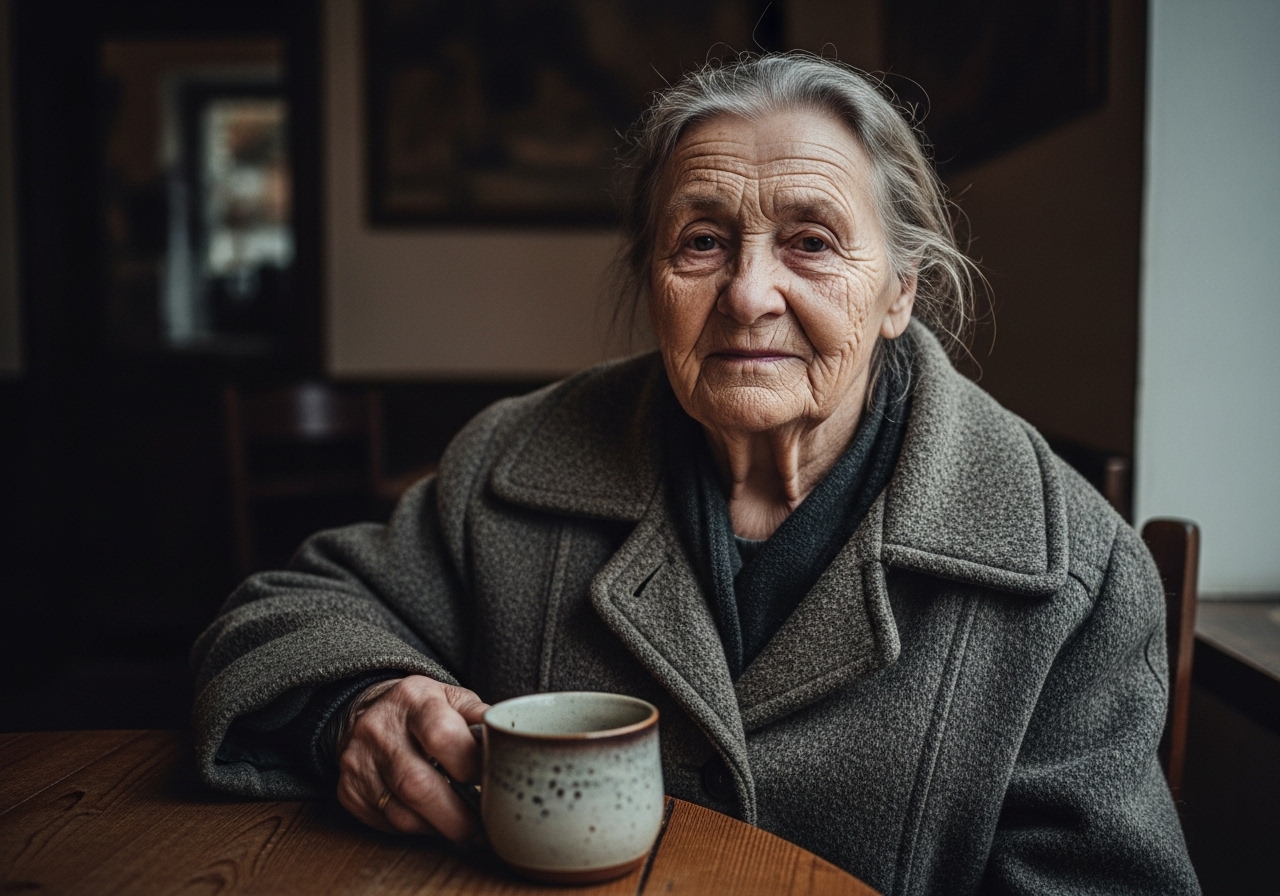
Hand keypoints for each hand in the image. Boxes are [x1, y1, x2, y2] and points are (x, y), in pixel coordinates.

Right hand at [335, 675, 488, 841]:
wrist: (367, 711)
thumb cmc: (424, 709)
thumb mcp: (453, 698)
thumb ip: (482, 718)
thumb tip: (513, 744)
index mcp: (414, 699)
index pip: (441, 735)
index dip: (470, 766)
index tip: (492, 781)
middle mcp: (378, 729)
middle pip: (418, 785)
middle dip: (457, 817)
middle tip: (485, 830)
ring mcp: (358, 762)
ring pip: (402, 814)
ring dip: (440, 827)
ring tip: (465, 828)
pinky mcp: (349, 791)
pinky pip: (388, 824)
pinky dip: (418, 828)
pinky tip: (434, 820)